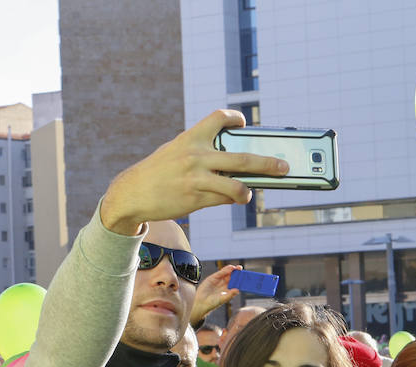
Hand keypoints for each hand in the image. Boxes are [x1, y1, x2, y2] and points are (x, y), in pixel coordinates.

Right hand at [100, 109, 288, 234]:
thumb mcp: (175, 152)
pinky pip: (222, 199)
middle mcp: (196, 155)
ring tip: (250, 193)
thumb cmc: (157, 172)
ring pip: (236, 185)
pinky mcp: (195, 198)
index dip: (234, 118)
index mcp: (191, 137)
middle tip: (283, 166)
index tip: (243, 123)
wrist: (132, 193)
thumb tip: (233, 164)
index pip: (218, 118)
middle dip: (267, 163)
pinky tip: (234, 199)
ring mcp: (197, 178)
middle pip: (241, 157)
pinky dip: (231, 199)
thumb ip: (201, 153)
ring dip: (249, 191)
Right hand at [190, 265, 241, 325]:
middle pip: (232, 276)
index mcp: (229, 290)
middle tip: (241, 269)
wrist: (201, 303)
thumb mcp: (223, 299)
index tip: (245, 276)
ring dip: (232, 270)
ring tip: (237, 268)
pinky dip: (225, 270)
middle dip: (237, 273)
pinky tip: (230, 268)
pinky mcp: (213, 278)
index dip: (240, 279)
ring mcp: (219, 280)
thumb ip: (230, 294)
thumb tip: (238, 290)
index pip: (236, 282)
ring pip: (227, 273)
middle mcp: (224, 284)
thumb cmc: (212, 303)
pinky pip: (220, 273)